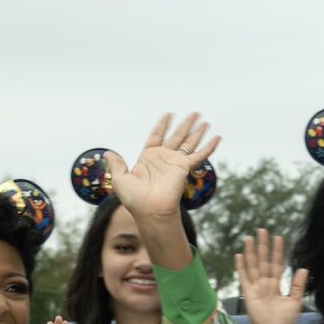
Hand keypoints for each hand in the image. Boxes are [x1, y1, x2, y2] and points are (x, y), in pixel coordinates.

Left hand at [104, 113, 219, 222]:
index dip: (163, 125)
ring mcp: (175, 162)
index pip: (157, 136)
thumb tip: (107, 153)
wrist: (150, 209)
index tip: (169, 114)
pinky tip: (217, 137)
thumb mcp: (120, 179)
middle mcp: (164, 158)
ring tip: (204, 120)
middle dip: (186, 125)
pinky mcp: (184, 167)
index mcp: (149, 158)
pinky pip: (199, 154)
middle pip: (177, 136)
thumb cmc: (135, 199)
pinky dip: (209, 146)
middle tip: (195, 113)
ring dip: (197, 131)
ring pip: (189, 142)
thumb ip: (116, 164)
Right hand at [235, 229, 308, 323]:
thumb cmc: (284, 321)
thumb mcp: (295, 302)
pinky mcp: (248, 293)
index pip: (277, 263)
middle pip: (263, 260)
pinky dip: (241, 267)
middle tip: (262, 230)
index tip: (279, 237)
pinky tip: (239, 255)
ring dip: (250, 252)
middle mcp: (265, 283)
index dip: (278, 251)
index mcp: (277, 284)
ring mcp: (256, 287)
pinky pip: (244, 277)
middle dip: (263, 246)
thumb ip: (297, 285)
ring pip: (253, 265)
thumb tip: (303, 269)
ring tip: (249, 238)